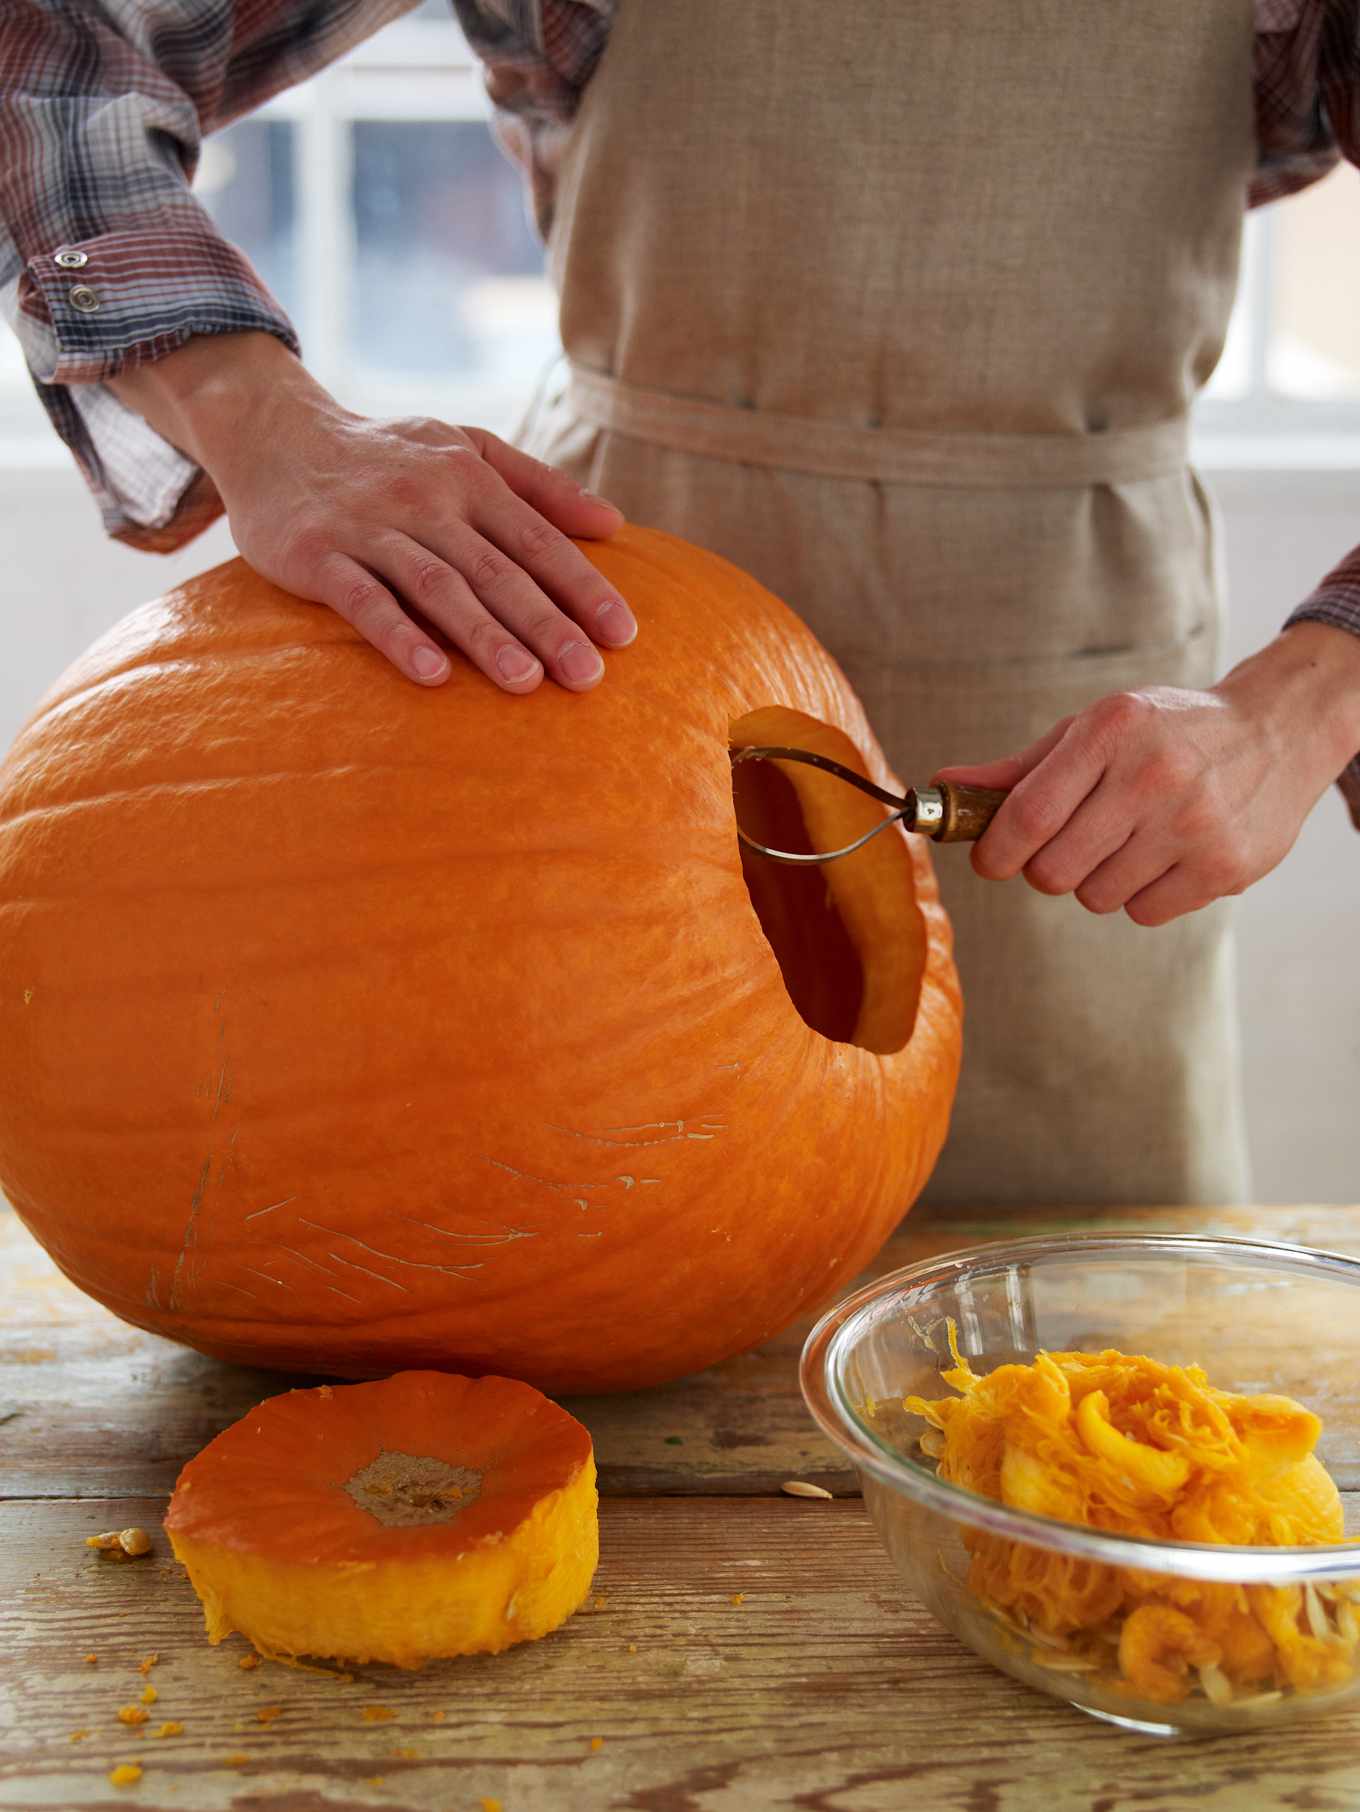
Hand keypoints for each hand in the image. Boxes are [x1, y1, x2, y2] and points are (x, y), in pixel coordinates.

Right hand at [109, 332, 634, 690]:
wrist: (273, 430)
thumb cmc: (388, 454)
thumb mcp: (466, 447)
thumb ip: (540, 486)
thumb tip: (614, 523)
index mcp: (468, 476)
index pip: (537, 539)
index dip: (582, 587)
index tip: (622, 636)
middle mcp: (424, 497)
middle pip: (496, 568)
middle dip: (546, 623)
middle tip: (588, 677)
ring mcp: (368, 526)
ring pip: (437, 584)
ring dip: (483, 634)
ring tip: (525, 682)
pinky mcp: (315, 553)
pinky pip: (362, 599)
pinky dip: (398, 634)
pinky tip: (432, 674)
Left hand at [933, 624, 1359, 925]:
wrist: (1277, 731)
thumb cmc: (1163, 732)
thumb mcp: (1092, 731)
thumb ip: (1017, 771)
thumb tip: (942, 789)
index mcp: (1112, 731)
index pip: (1027, 815)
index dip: (994, 851)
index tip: (990, 859)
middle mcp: (1155, 775)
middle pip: (1054, 870)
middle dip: (1044, 869)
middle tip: (1065, 846)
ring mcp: (1194, 823)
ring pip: (1096, 896)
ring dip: (1095, 880)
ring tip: (1125, 842)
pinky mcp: (1225, 866)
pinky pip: (1143, 913)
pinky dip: (1139, 896)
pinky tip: (1162, 857)